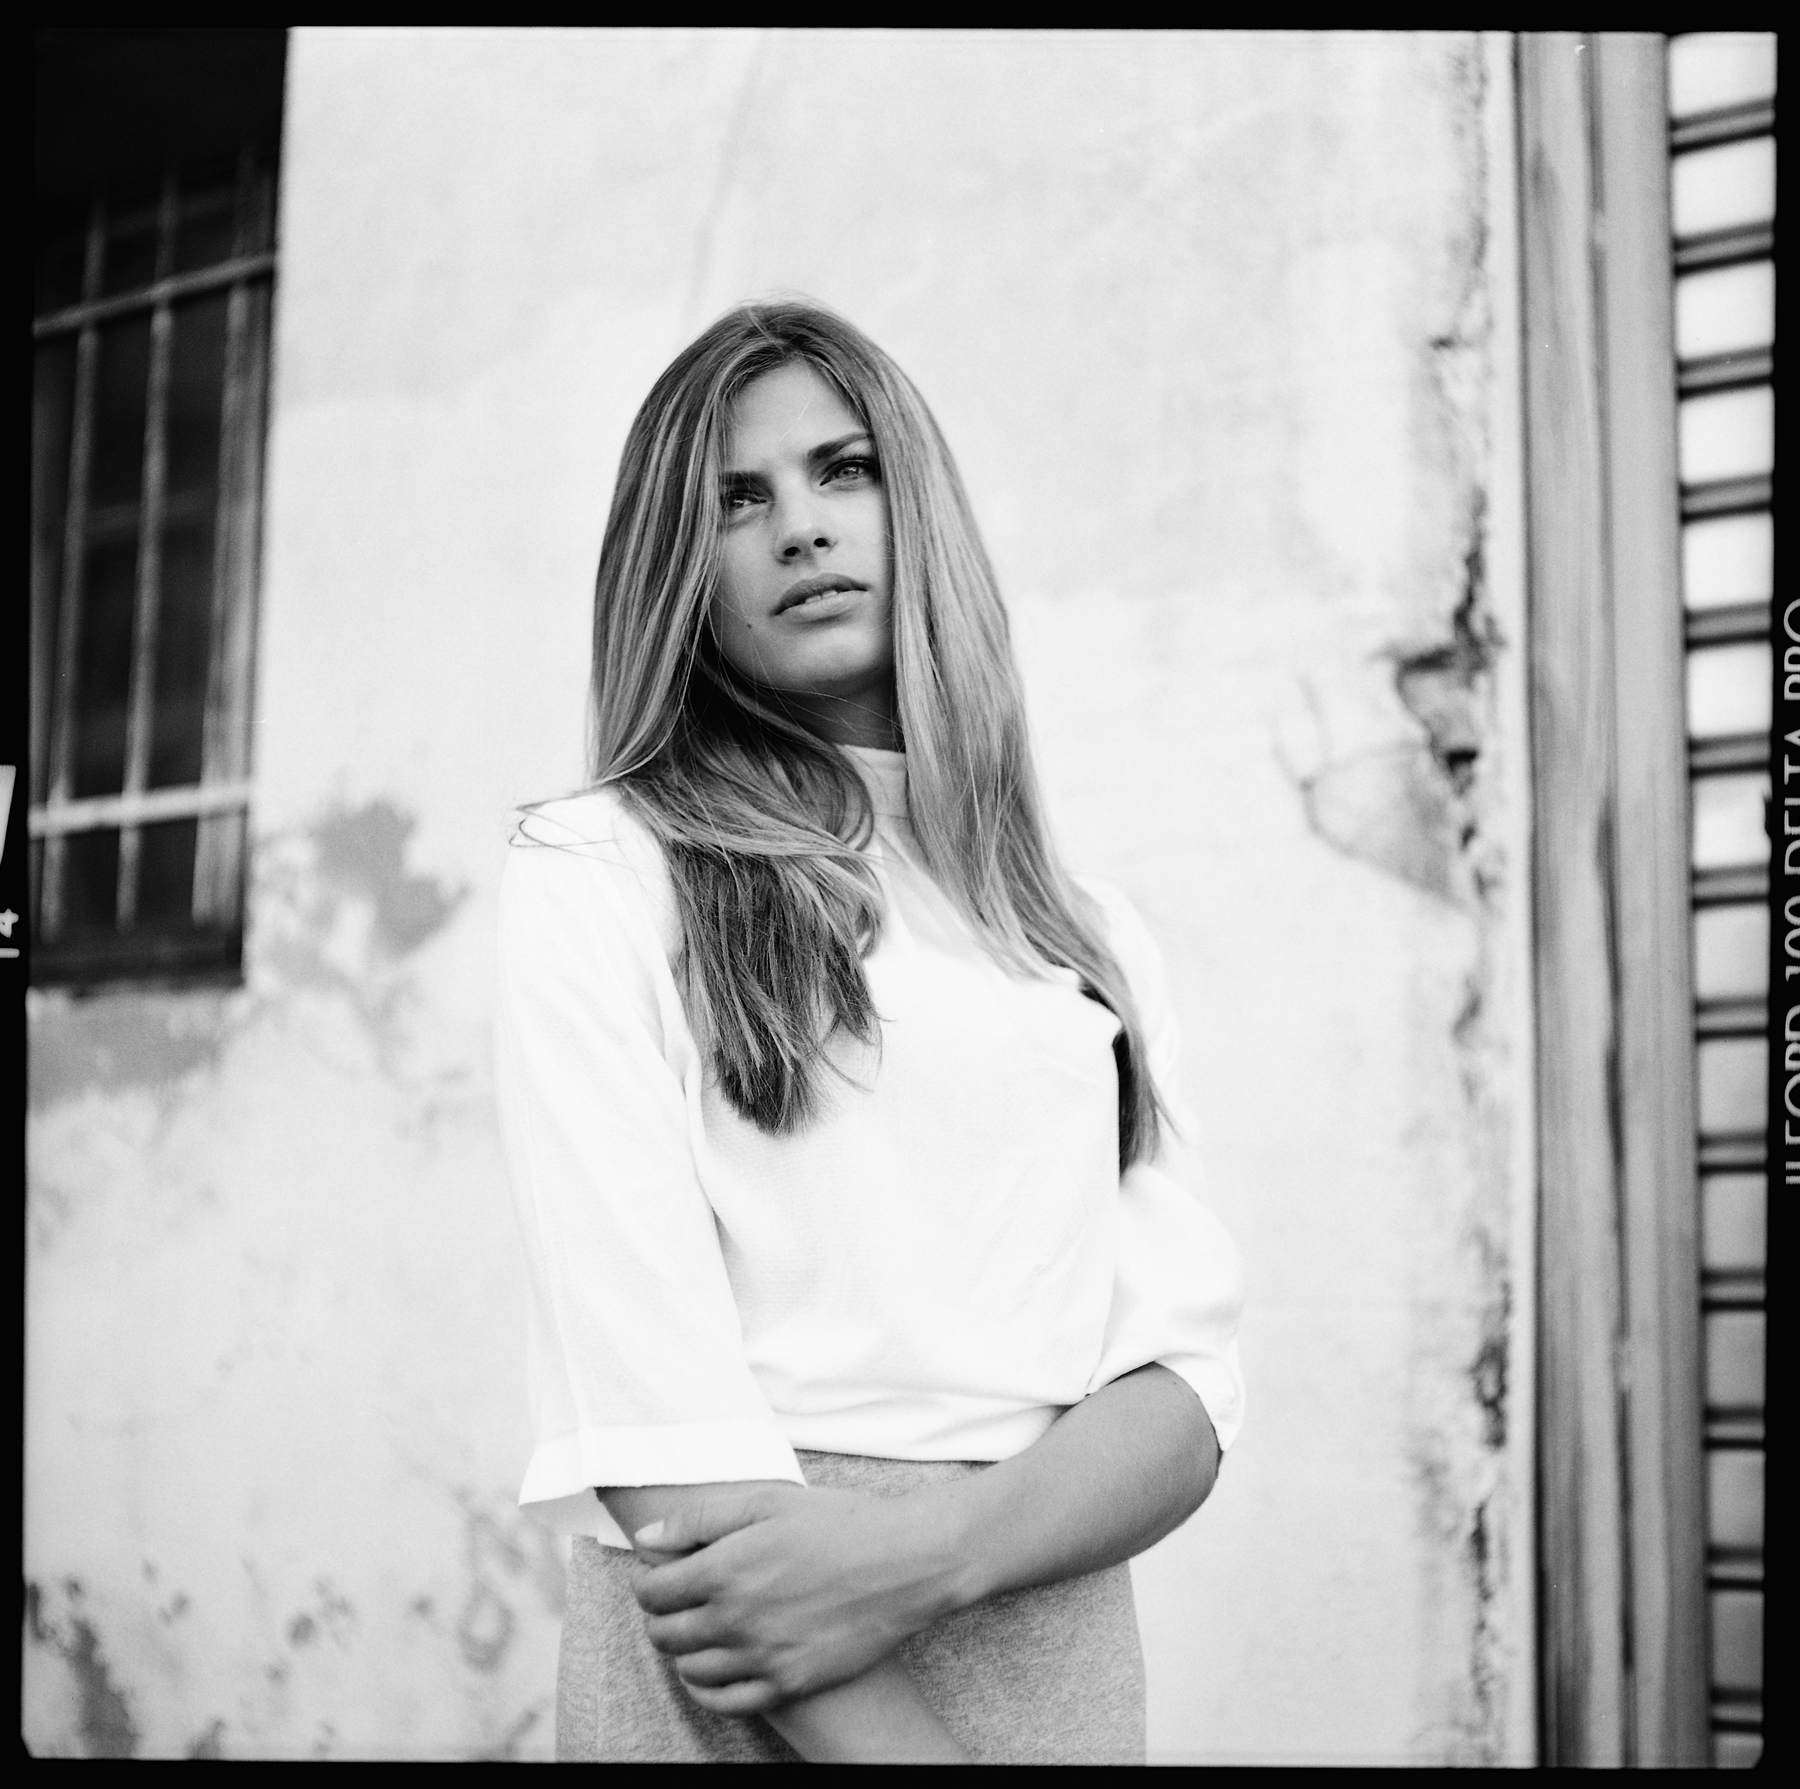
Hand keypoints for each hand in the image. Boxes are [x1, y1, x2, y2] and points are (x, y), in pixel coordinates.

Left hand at [629, 1481, 963, 1715]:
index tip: (664, 1575)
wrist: (904, 1563)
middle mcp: (736, 1619)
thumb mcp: (767, 1501)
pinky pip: (726, 1702)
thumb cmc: (838, 1522)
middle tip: (681, 1600)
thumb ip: (700, 1518)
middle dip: (662, 1616)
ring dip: (685, 1651)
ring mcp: (762, 1657)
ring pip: (691, 1670)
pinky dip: (708, 1689)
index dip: (650, 1583)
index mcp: (725, 1569)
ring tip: (702, 1629)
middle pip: (665, 1634)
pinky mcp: (789, 1683)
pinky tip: (717, 1668)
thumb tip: (646, 1540)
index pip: (652, 1593)